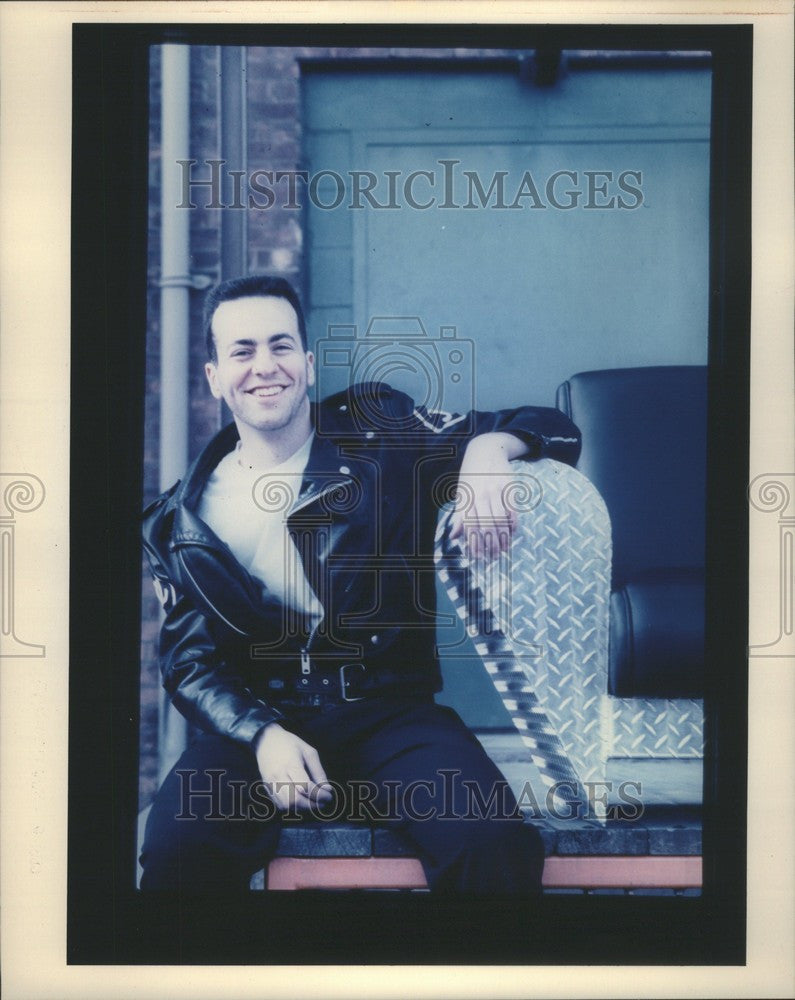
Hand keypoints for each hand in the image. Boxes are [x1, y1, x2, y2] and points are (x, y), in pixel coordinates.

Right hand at [254, 723, 332, 811]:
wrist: (266, 740)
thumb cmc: (289, 744)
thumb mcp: (308, 752)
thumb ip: (318, 771)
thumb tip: (327, 789)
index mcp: (290, 764)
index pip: (306, 787)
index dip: (319, 795)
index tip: (329, 795)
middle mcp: (278, 776)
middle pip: (295, 800)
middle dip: (311, 805)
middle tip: (322, 802)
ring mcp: (270, 784)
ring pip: (286, 806)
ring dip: (302, 808)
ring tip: (313, 802)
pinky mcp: (266, 789)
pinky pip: (279, 805)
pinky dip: (292, 808)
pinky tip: (301, 801)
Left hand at [449, 433, 525, 561]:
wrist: (486, 450)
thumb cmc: (471, 475)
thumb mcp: (461, 493)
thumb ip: (460, 516)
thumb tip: (454, 537)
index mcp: (467, 499)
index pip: (470, 527)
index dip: (474, 544)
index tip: (478, 557)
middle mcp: (480, 495)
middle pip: (486, 526)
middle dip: (490, 545)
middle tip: (494, 558)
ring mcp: (495, 491)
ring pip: (500, 520)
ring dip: (503, 538)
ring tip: (504, 550)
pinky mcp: (509, 487)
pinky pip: (512, 510)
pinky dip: (513, 524)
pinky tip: (512, 533)